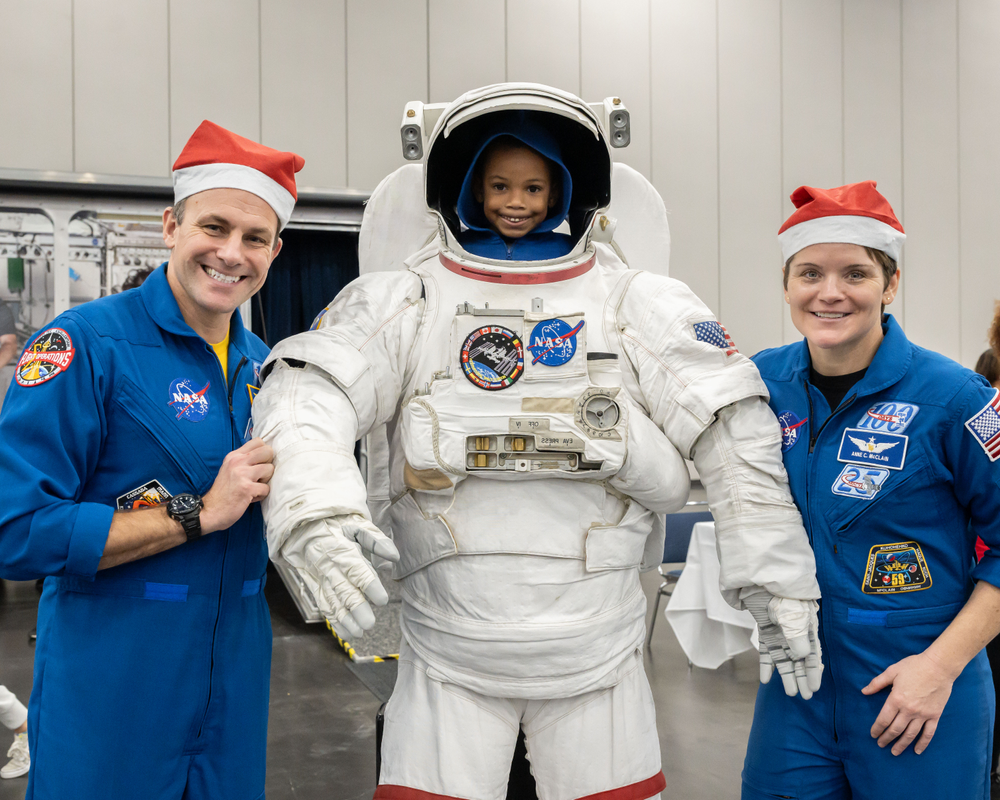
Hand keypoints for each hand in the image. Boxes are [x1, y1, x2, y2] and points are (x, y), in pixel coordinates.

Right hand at [201, 438, 273, 533]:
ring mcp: (242, 474)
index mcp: (234, 456)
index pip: (258, 441)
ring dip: (265, 481)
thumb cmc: (223, 491)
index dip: (263, 453)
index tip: (258, 464)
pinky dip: (261, 495)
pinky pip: (267, 488)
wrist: (210, 511)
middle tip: (258, 476)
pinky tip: (250, 497)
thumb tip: (265, 454)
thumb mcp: (229, 469)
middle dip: (268, 464)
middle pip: (268, 451)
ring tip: (253, 487)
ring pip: (270, 469)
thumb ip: (244, 460)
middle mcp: (237, 462)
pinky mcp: (247, 488)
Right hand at [290, 515, 399, 639]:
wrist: (304, 527)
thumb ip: (376, 541)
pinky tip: (346, 633)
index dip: (369, 585)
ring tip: (359, 633)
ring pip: (331, 601)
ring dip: (344, 619)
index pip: (356, 569)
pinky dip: (334, 621)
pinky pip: (323, 605)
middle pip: (342, 589)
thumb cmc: (338, 526)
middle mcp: (328, 565)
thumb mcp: (358, 525)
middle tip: (370, 624)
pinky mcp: (314, 586)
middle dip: (356, 608)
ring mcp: (319, 578)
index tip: (382, 600)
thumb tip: (394, 556)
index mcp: (341, 549)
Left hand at [742, 588, 822, 698]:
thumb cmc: (785, 599)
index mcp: (807, 631)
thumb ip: (797, 638)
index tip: (814, 689)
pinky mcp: (765, 632)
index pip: (812, 656)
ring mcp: (779, 634)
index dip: (813, 673)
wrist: (764, 583)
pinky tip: (766, 680)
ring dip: (786, 676)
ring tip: (790, 693)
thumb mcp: (794, 619)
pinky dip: (766, 665)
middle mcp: (794, 635)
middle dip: (802, 678)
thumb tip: (803, 657)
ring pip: (783, 660)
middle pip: (799, 661)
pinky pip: (766, 652)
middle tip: (804, 697)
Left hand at [862, 651, 954, 754]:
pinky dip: (923, 743)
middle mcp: (909, 710)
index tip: (873, 735)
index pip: (883, 719)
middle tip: (881, 745)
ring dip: (901, 744)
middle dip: (886, 738)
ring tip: (894, 752)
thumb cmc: (914, 666)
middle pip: (895, 729)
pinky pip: (928, 733)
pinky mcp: (935, 716)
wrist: (939, 667)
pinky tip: (917, 751)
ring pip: (910, 734)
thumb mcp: (892, 671)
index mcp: (896, 699)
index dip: (877, 728)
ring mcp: (923, 715)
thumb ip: (877, 683)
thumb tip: (864, 692)